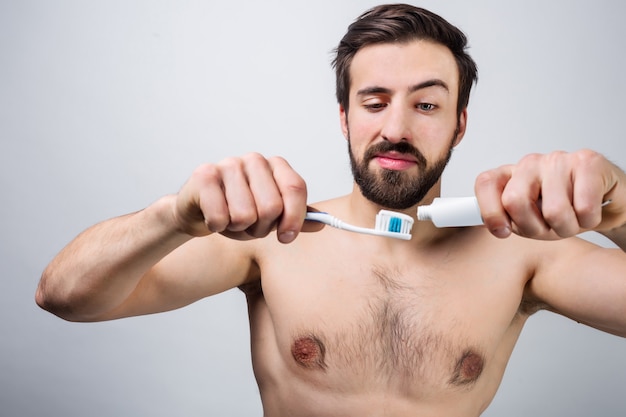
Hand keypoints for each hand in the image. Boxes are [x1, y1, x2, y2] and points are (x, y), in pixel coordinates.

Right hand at [173, 153, 306, 242]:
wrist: (198, 210)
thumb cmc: (237, 212)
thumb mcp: (270, 218)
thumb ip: (295, 218)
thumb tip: (321, 223)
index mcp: (275, 166)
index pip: (296, 188)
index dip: (294, 218)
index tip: (286, 236)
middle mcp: (254, 160)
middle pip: (272, 206)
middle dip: (261, 227)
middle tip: (250, 226)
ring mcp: (229, 164)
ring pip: (245, 214)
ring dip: (238, 228)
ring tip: (231, 221)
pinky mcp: (204, 175)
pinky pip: (220, 216)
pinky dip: (218, 226)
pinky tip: (214, 218)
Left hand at [474, 149, 625, 239]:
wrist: (606, 205)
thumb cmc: (565, 213)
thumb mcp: (530, 223)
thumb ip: (508, 221)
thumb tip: (496, 227)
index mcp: (510, 176)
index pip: (485, 183)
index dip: (490, 211)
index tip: (502, 232)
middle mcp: (529, 164)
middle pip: (514, 201)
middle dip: (534, 228)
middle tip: (549, 228)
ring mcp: (557, 159)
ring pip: (553, 210)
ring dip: (567, 228)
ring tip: (572, 219)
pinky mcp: (587, 161)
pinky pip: (583, 207)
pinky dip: (589, 220)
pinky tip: (589, 210)